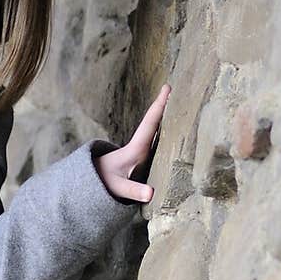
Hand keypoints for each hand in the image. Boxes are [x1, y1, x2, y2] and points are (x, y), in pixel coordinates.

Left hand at [93, 83, 170, 202]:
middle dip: (167, 104)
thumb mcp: (119, 188)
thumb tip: (151, 194)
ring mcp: (144, 149)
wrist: (96, 182)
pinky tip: (180, 124)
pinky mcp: (146, 156)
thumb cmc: (106, 183)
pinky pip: (159, 138)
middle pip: (156, 121)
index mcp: (136, 148)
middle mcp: (141, 144)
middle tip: (181, 85)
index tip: (167, 88)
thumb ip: (134, 190)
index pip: (149, 124)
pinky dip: (169, 129)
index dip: (159, 106)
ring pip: (158, 128)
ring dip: (170, 115)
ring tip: (184, 100)